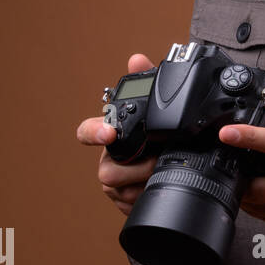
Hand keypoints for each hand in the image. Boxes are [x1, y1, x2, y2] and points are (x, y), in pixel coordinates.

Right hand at [76, 53, 157, 216]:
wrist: (176, 167)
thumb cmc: (158, 137)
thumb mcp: (156, 110)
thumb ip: (146, 82)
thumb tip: (137, 59)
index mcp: (111, 135)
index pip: (88, 132)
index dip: (94, 132)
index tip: (109, 133)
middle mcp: (108, 159)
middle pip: (108, 171)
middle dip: (136, 168)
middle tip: (159, 161)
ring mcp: (114, 183)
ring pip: (122, 190)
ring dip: (146, 183)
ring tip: (164, 173)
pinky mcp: (124, 202)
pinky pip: (132, 205)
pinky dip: (148, 198)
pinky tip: (160, 189)